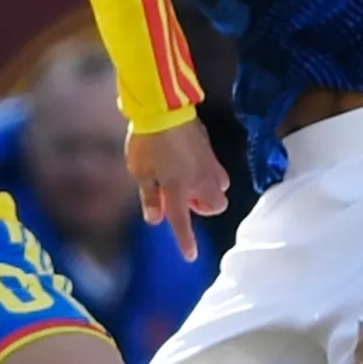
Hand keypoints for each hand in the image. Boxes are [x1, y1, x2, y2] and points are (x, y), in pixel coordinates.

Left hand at [125, 120, 229, 261]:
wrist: (164, 107)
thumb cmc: (147, 141)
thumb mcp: (140, 172)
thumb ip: (149, 197)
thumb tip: (155, 218)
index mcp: (178, 188)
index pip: (182, 221)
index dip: (185, 240)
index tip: (190, 256)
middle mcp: (200, 179)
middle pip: (217, 205)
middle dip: (204, 207)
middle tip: (183, 198)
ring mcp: (209, 163)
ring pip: (221, 187)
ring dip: (207, 190)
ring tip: (186, 180)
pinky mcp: (211, 149)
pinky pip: (216, 169)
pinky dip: (206, 174)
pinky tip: (188, 163)